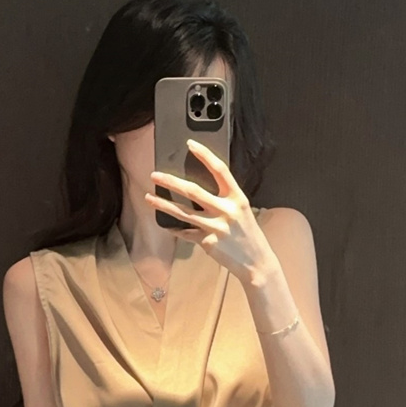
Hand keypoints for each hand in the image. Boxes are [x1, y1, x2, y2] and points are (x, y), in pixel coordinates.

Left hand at [144, 139, 278, 286]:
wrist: (257, 262)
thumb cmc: (248, 234)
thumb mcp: (242, 211)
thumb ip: (224, 199)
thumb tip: (197, 189)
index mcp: (237, 198)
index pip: (220, 170)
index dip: (205, 155)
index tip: (190, 144)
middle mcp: (226, 210)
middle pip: (193, 191)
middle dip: (171, 182)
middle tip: (154, 175)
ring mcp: (216, 228)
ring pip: (183, 213)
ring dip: (163, 205)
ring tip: (148, 198)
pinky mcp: (208, 243)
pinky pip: (186, 233)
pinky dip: (175, 229)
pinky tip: (166, 225)